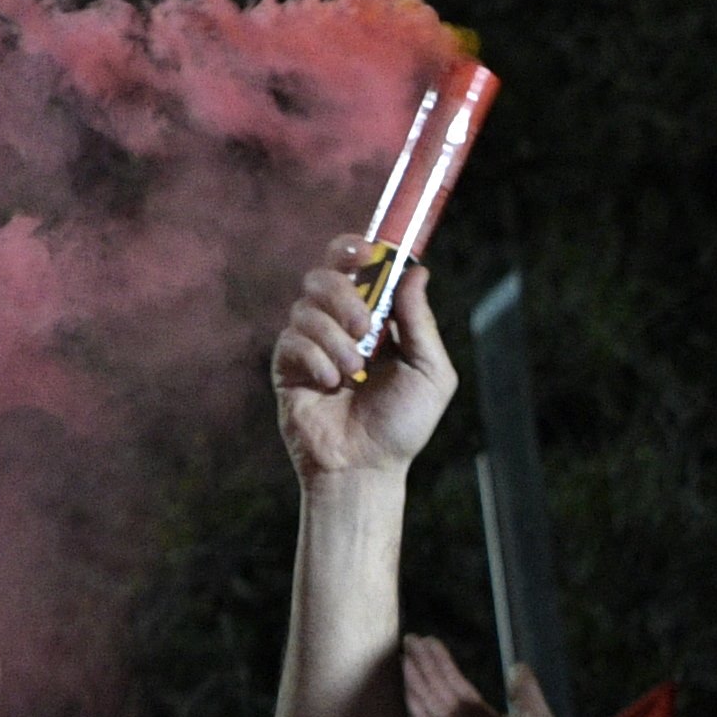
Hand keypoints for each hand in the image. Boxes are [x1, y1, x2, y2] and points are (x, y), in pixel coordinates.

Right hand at [271, 241, 457, 485]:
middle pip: (322, 275)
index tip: (366, 251)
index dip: (355, 249)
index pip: (355, 267)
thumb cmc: (402, 425)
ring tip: (353, 373)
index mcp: (373, 319)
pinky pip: (291, 339)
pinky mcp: (287, 368)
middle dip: (343, 293)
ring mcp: (310, 345)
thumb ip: (420, 322)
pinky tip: (330, 385)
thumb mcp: (429, 371)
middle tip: (364, 326)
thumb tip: (416, 271)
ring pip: (306, 307)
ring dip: (334, 338)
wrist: (366, 468)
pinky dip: (316, 357)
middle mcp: (338, 326)